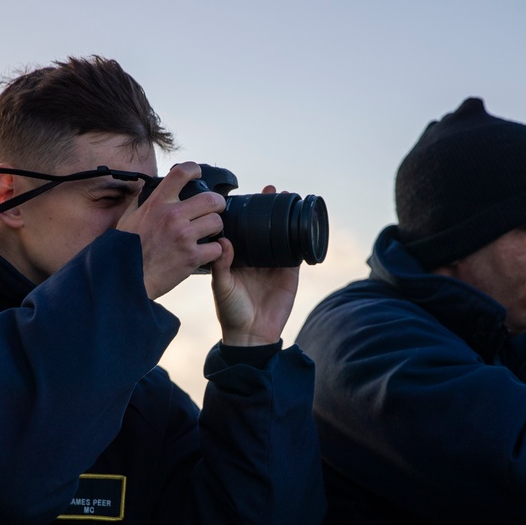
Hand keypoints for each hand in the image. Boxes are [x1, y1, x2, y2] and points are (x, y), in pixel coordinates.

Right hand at [116, 162, 224, 298]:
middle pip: (211, 199)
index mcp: (157, 203)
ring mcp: (184, 236)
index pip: (180, 173)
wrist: (126, 278)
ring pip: (217, 222)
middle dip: (217, 204)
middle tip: (214, 210)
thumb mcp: (129, 217)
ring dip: (216, 228)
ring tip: (208, 233)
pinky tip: (206, 252)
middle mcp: (172, 216)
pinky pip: (216, 248)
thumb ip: (142, 200)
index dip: (194, 169)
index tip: (198, 173)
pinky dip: (214, 251)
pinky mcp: (192, 257)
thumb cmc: (125, 249)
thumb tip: (149, 186)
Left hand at [210, 186, 299, 346]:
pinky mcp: (290, 273)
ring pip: (282, 235)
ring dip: (286, 218)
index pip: (243, 229)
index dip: (246, 212)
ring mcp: (274, 264)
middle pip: (264, 228)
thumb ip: (222, 264)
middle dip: (268, 208)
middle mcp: (256, 257)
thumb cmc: (231, 312)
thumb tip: (224, 241)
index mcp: (238, 258)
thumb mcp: (222, 286)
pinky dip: (301, 238)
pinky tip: (303, 223)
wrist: (251, 335)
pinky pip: (297, 252)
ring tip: (288, 198)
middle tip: (271, 189)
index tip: (246, 194)